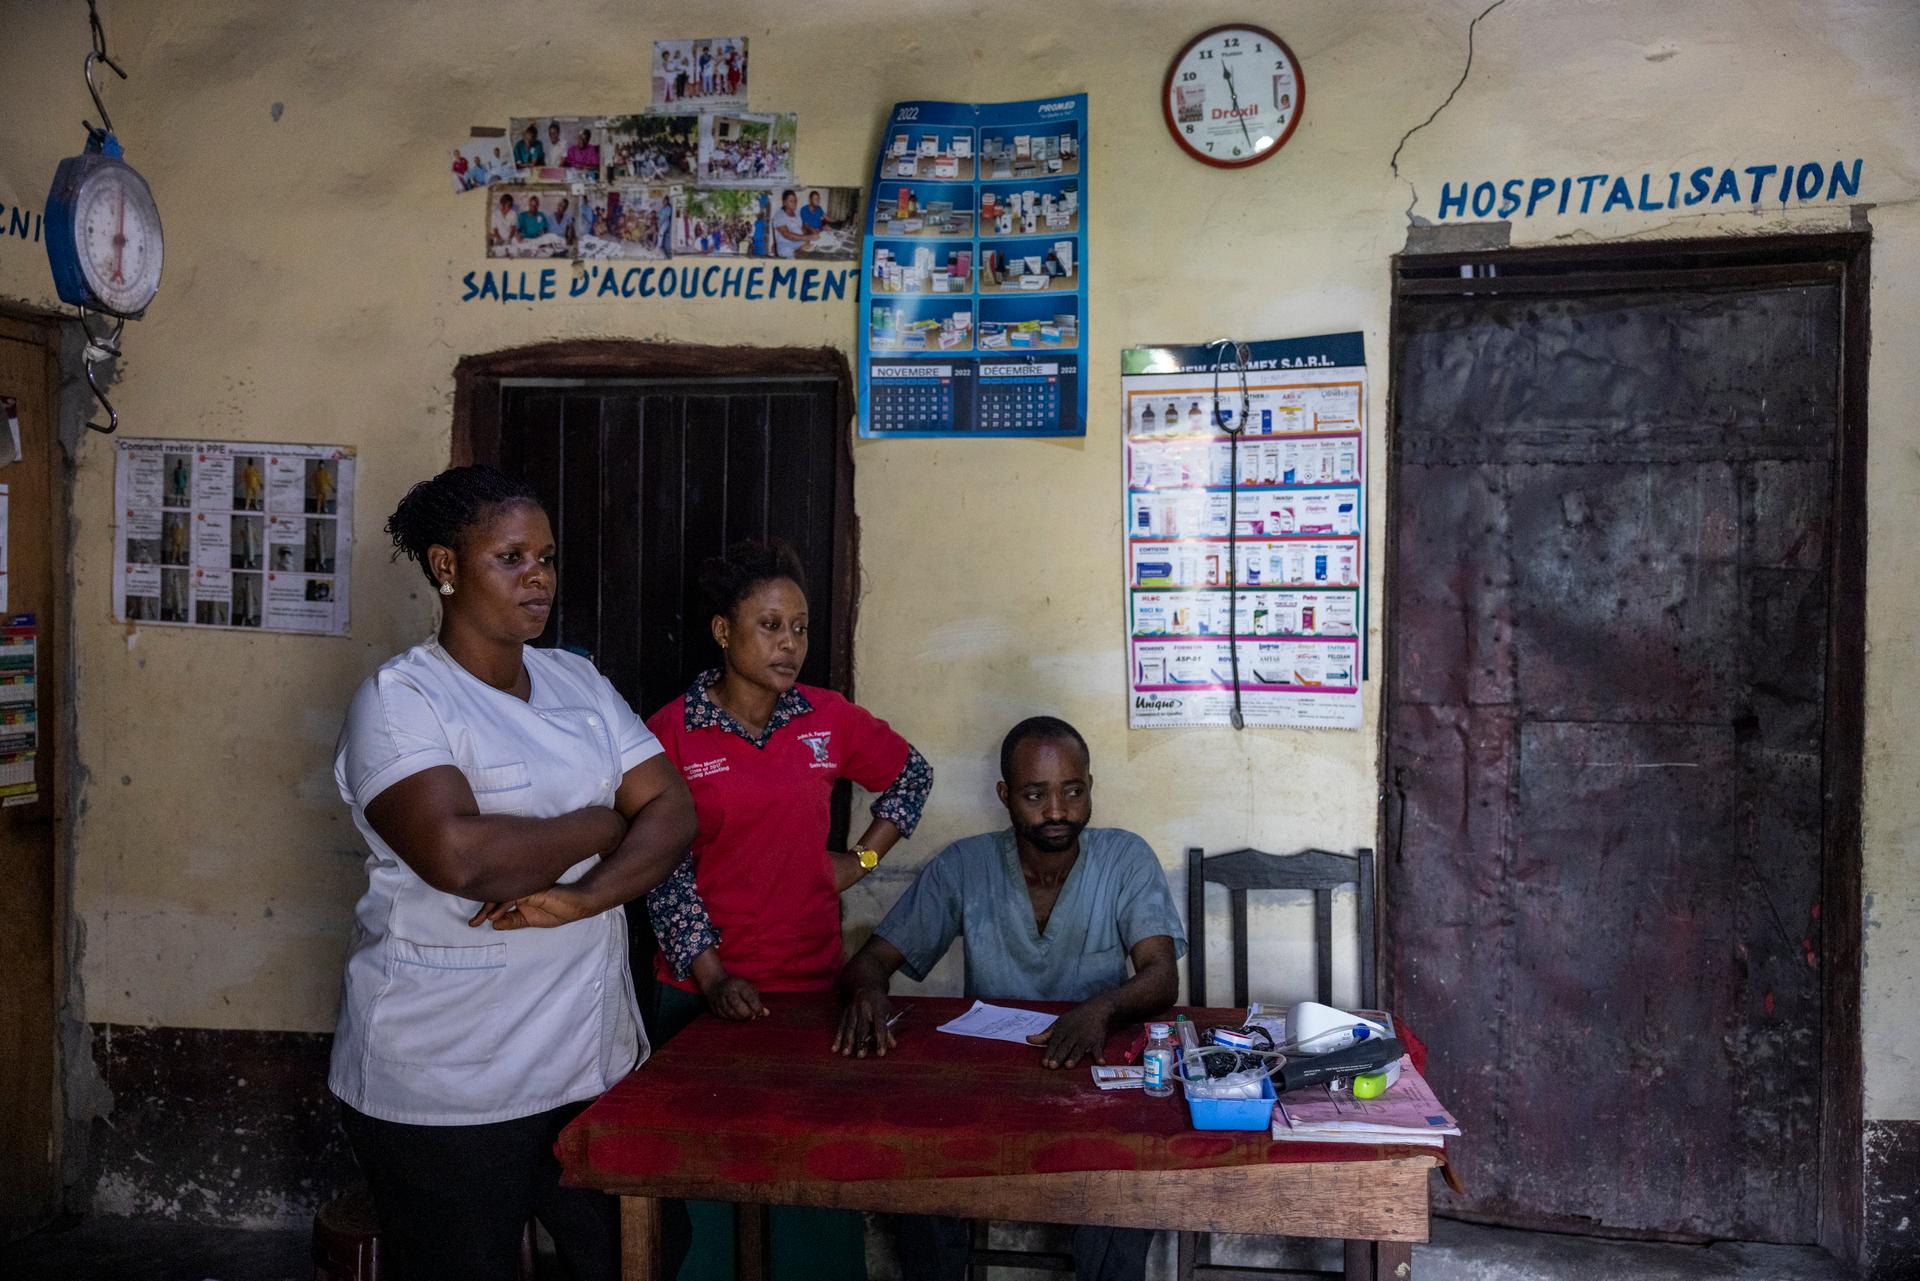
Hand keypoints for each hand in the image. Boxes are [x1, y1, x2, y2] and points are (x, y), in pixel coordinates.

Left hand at [469, 885, 595, 929]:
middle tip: (473, 923)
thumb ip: (514, 921)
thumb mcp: (531, 920)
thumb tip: (494, 924)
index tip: (474, 923)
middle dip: (482, 909)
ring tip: (481, 920)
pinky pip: (513, 896)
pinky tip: (494, 916)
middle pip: (496, 894)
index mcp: (519, 894)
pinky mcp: (533, 887)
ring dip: (489, 908)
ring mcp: (526, 885)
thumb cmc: (559, 910)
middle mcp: (521, 887)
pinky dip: (502, 906)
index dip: (484, 910)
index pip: (497, 898)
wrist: (579, 904)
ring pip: (502, 893)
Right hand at [699, 970, 767, 1020]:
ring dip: (739, 1018)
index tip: (761, 1013)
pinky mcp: (713, 1006)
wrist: (715, 982)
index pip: (748, 996)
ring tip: (746, 1018)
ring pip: (729, 1012)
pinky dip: (731, 1019)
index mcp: (738, 984)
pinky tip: (736, 1018)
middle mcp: (727, 990)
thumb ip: (757, 1001)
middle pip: (736, 1005)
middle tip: (753, 1017)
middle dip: (746, 1014)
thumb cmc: (737, 987)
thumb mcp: (748, 988)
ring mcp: (718, 998)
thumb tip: (766, 1013)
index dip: (756, 1006)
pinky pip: (723, 1016)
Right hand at [833, 989, 895, 1056]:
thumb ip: (890, 1028)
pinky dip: (837, 1038)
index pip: (880, 1025)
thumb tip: (893, 1045)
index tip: (881, 1053)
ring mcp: (852, 1010)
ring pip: (849, 1027)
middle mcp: (864, 1008)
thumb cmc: (880, 1003)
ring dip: (847, 1041)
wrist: (866, 986)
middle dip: (861, 1042)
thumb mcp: (889, 1012)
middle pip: (862, 1027)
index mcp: (877, 1008)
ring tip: (846, 1053)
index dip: (881, 1039)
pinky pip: (840, 1027)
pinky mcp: (845, 1013)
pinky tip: (835, 1048)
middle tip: (861, 1055)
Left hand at [1025, 1000, 1110, 1068]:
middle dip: (1058, 1056)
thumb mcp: (1058, 1024)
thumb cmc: (1074, 1019)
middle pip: (1065, 1047)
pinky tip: (1100, 1062)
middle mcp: (1073, 1035)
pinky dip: (1099, 1055)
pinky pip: (1098, 1049)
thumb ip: (1044, 1035)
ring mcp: (1085, 1038)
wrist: (1096, 1009)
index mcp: (1062, 1030)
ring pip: (1079, 1049)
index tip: (1044, 1063)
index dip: (1049, 1053)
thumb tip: (1028, 1039)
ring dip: (1074, 1057)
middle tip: (1052, 1066)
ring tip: (1068, 1066)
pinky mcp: (1097, 1041)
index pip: (1054, 1043)